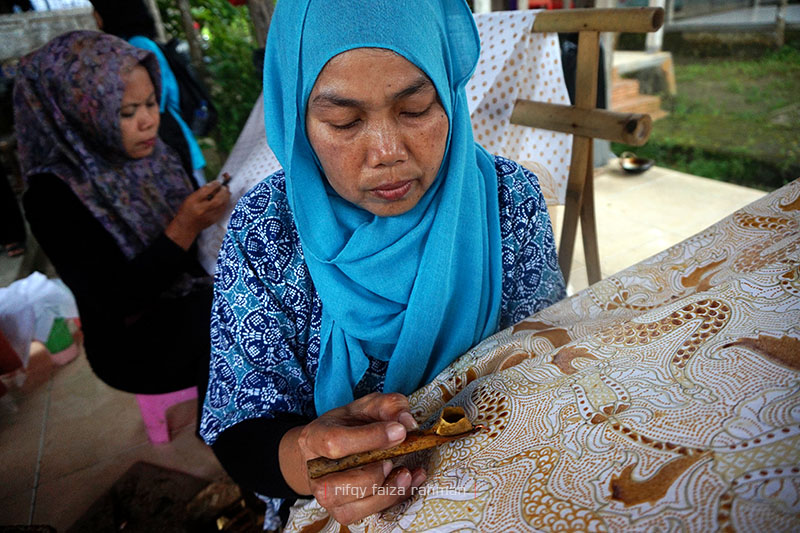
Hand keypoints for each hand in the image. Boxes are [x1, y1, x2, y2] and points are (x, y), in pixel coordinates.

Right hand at [165, 181, 230, 249]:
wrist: (186, 227)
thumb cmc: (187, 210)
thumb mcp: (190, 198)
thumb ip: (202, 191)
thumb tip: (216, 184)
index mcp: (194, 202)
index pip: (206, 190)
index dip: (214, 185)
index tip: (218, 181)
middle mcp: (202, 209)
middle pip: (218, 198)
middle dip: (223, 191)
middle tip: (224, 186)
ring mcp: (209, 216)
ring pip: (222, 204)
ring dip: (226, 196)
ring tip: (226, 191)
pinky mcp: (214, 220)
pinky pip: (223, 209)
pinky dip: (225, 202)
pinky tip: (225, 199)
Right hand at [279, 393, 425, 524]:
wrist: (327, 453)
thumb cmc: (347, 427)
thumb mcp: (365, 407)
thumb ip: (388, 406)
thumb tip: (407, 422)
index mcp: (314, 438)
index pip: (336, 443)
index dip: (370, 438)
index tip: (399, 431)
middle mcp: (315, 472)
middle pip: (342, 482)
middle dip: (376, 471)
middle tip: (399, 456)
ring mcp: (327, 496)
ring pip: (357, 502)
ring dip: (389, 489)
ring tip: (408, 472)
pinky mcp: (342, 512)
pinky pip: (369, 512)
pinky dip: (394, 499)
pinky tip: (408, 482)